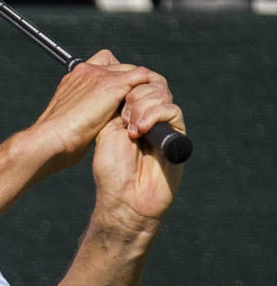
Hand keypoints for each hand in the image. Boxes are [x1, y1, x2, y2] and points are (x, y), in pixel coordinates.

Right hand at [32, 49, 154, 170]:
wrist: (49, 140)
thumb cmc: (56, 142)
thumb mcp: (71, 124)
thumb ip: (85, 115)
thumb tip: (92, 126)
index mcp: (74, 79)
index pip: (102, 65)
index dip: (114, 79)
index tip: (118, 99)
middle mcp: (87, 71)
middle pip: (122, 67)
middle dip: (132, 85)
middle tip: (139, 108)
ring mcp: (100, 75)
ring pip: (135, 71)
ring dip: (143, 89)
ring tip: (147, 110)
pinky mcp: (113, 85)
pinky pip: (144, 77)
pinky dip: (150, 90)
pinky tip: (151, 108)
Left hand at [92, 68, 185, 229]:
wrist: (125, 199)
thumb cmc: (112, 171)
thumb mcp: (108, 133)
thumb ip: (118, 108)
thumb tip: (128, 87)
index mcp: (129, 116)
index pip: (135, 86)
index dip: (128, 87)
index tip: (116, 104)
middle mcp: (147, 119)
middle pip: (151, 86)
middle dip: (136, 96)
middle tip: (124, 118)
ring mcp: (163, 127)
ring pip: (162, 95)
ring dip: (143, 107)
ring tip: (131, 129)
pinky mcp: (177, 136)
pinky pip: (173, 111)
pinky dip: (155, 114)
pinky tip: (141, 130)